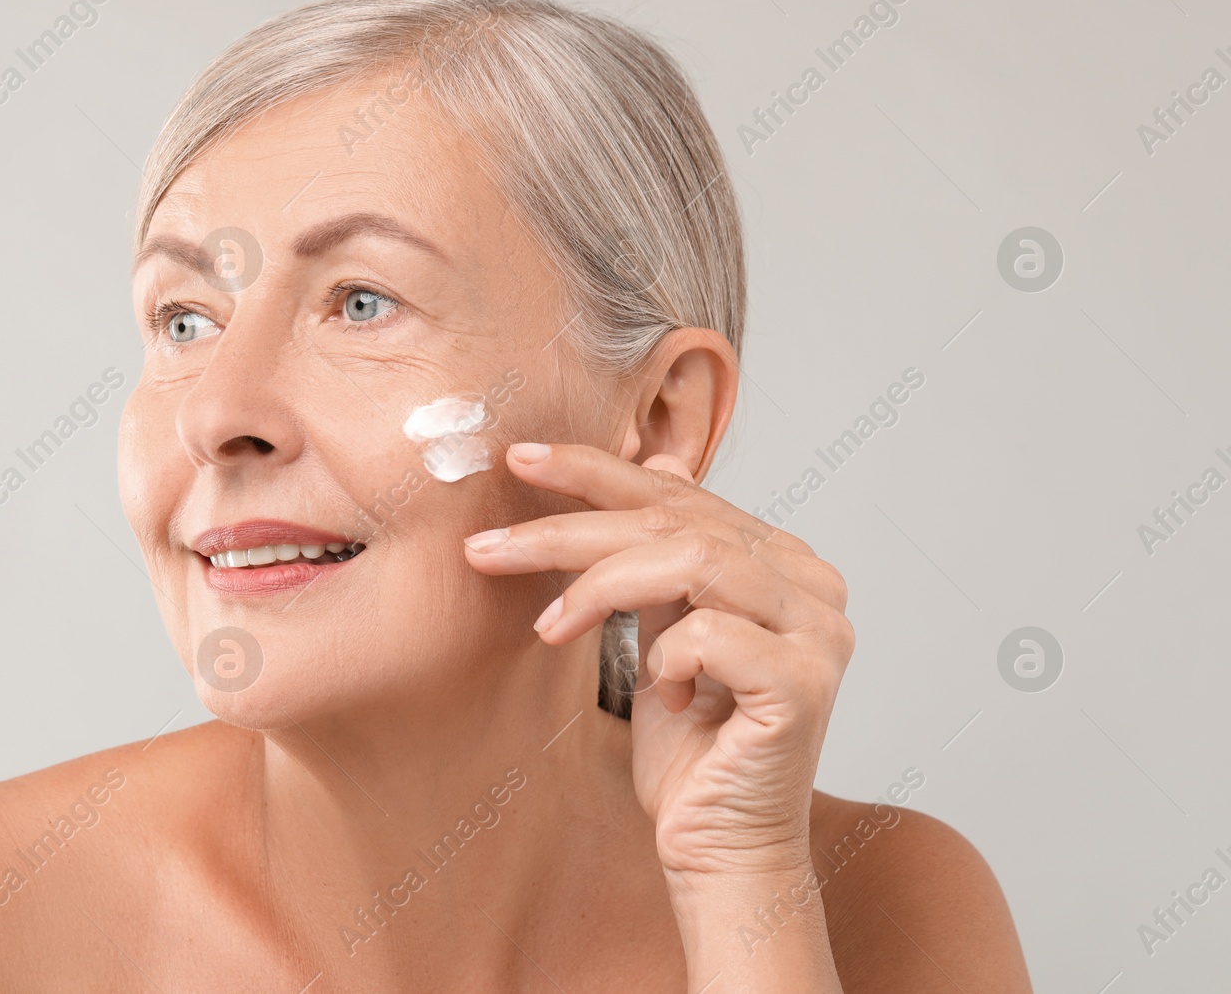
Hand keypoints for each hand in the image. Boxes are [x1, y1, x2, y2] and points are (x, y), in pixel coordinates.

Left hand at [462, 441, 854, 882]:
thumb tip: (654, 456)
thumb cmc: (690, 753)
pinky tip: (659, 698)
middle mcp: (814, 585)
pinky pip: (707, 633)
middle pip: (677, 521)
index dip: (597, 471)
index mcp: (784, 563)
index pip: (682, 495)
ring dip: (597, 587)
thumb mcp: (662, 632)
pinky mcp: (805, 682)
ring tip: (547, 628)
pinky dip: (662, 657)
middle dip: (569, 527)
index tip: (520, 458)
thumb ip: (663, 556)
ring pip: (690, 560)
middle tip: (489, 545)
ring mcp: (819, 632)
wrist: (720, 852)